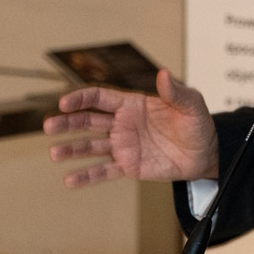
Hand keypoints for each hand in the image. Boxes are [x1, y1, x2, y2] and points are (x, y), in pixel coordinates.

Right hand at [44, 68, 220, 187]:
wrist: (205, 155)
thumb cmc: (197, 124)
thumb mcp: (191, 105)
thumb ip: (176, 91)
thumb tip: (163, 73)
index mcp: (132, 104)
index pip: (99, 97)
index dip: (81, 99)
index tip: (64, 103)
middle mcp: (122, 124)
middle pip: (88, 120)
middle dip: (67, 122)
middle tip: (48, 126)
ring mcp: (123, 146)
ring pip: (91, 146)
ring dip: (71, 149)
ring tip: (54, 153)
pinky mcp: (128, 166)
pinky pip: (104, 172)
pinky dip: (87, 176)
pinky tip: (69, 180)